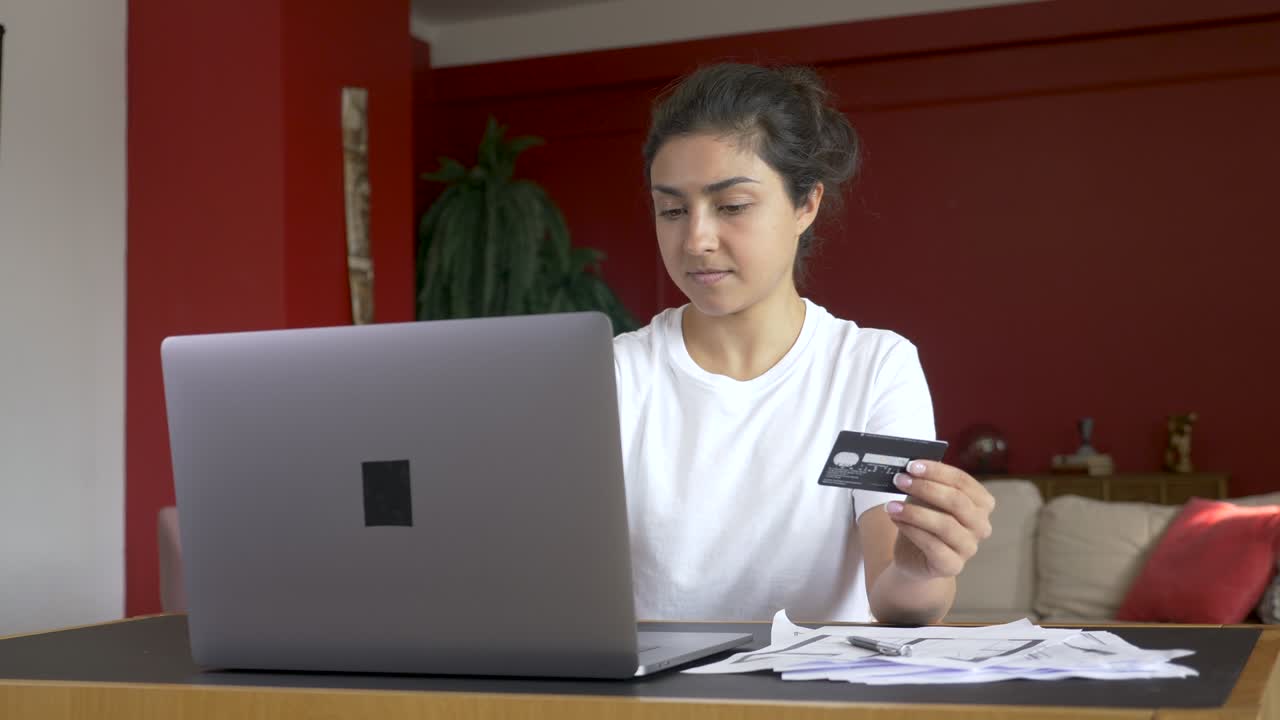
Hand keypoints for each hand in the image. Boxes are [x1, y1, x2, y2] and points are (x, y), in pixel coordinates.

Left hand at [885, 460, 994, 580]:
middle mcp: (981, 525)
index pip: (962, 481)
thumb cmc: (924, 521)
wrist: (915, 556)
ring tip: (891, 505)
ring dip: (914, 512)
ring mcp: (969, 547)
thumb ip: (925, 482)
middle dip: (925, 488)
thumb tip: (910, 467)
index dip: (937, 471)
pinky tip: (896, 520)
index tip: (912, 466)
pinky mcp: (953, 566)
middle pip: (956, 501)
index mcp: (981, 503)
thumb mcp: (925, 497)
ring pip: (945, 525)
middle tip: (900, 481)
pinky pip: (933, 545)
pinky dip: (911, 530)